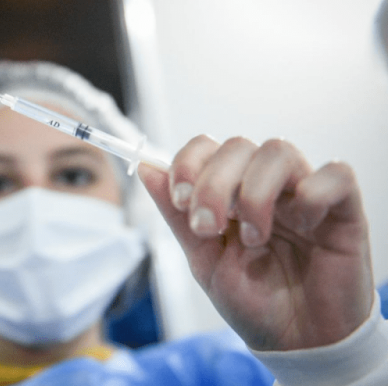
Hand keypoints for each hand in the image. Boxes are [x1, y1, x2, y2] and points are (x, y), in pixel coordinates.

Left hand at [138, 135, 373, 350]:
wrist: (297, 344)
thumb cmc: (254, 302)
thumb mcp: (204, 261)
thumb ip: (177, 216)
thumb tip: (147, 170)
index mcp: (230, 193)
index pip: (207, 147)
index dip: (188, 162)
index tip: (180, 198)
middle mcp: (265, 185)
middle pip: (238, 146)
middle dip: (213, 183)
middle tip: (209, 226)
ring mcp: (303, 193)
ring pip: (278, 151)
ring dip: (255, 193)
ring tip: (253, 238)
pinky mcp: (344, 209)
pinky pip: (336, 174)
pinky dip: (313, 193)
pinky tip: (304, 227)